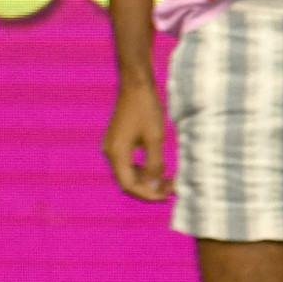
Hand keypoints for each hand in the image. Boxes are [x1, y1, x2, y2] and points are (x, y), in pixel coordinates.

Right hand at [105, 78, 173, 201]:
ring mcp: (113, 147)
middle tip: (171, 190)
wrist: (136, 86)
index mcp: (116, 154)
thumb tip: (154, 183)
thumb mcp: (155, 138)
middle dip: (149, 188)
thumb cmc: (146, 110)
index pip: (129, 185)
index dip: (148, 194)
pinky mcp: (118, 141)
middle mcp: (111, 153)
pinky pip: (129, 163)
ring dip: (147, 180)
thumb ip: (154, 163)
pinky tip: (159, 170)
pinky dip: (143, 170)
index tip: (167, 195)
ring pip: (128, 173)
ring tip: (169, 182)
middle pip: (127, 181)